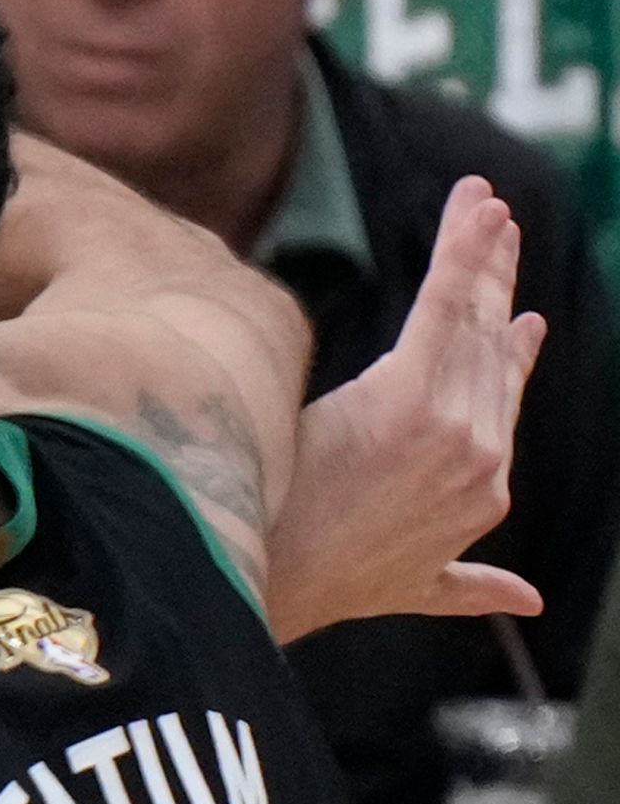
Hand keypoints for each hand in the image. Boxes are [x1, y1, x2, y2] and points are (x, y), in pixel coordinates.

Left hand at [265, 180, 549, 643]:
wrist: (275, 590)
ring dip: (479, 251)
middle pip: (488, 346)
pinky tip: (476, 214)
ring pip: (467, 319)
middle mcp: (482, 453)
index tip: (522, 319)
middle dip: (493, 280)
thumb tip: (528, 600)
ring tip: (481, 202)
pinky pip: (441, 310)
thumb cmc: (324, 585)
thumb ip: (471, 584)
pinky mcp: (407, 399)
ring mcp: (452, 428)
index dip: (511, 353)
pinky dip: (462, 256)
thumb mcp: (417, 588)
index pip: (504, 399)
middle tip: (497, 227)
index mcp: (485, 490)